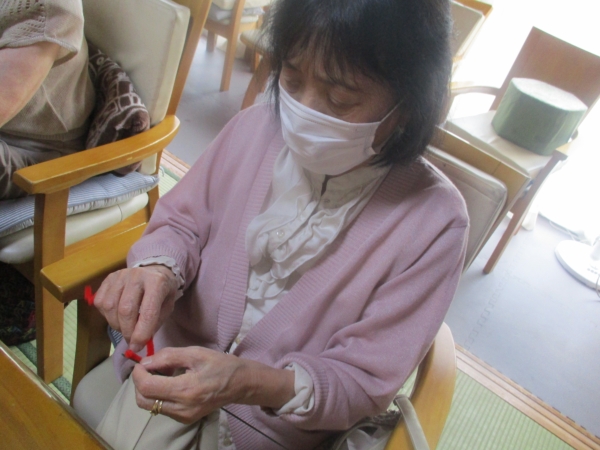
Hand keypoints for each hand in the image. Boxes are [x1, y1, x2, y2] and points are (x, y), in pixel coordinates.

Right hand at [94, 265, 178, 351]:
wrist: (154, 271)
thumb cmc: (162, 292)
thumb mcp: (167, 307)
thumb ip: (154, 324)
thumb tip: (137, 342)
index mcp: (157, 282)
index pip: (147, 312)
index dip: (141, 333)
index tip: (137, 347)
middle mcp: (137, 275)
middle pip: (125, 310)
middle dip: (127, 331)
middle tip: (131, 340)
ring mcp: (120, 275)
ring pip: (110, 307)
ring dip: (116, 324)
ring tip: (125, 327)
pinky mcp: (108, 278)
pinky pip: (100, 302)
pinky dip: (106, 315)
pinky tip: (117, 316)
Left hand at [132, 347, 294, 423]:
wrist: (240, 384)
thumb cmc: (219, 364)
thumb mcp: (195, 353)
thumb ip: (167, 357)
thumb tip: (145, 362)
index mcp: (186, 389)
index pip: (146, 387)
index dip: (138, 373)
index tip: (142, 362)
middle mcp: (182, 408)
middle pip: (143, 400)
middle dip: (139, 382)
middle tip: (150, 367)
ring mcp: (183, 417)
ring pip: (149, 406)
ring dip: (148, 389)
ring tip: (162, 374)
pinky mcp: (184, 419)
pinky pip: (160, 408)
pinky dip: (158, 395)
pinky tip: (170, 383)